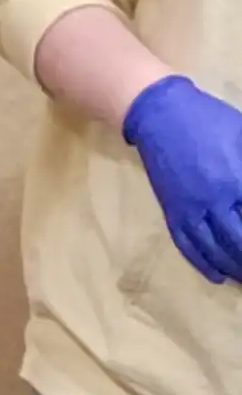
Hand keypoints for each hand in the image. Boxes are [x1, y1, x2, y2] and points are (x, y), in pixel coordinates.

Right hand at [122, 76, 241, 282]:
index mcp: (238, 181)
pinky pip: (188, 247)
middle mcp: (215, 202)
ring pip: (216, 251)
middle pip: (239, 243)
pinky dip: (204, 264)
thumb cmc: (213, 122)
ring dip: (234, 267)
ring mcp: (191, 211)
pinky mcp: (174, 213)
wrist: (161, 118)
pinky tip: (218, 276)